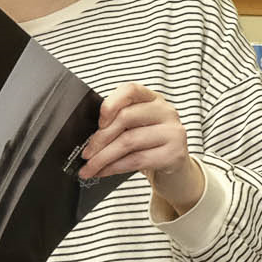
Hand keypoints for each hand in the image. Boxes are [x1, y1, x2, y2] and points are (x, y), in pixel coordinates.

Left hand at [82, 83, 201, 214]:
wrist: (175, 171)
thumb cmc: (150, 146)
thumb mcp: (136, 128)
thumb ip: (117, 124)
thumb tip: (88, 137)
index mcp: (153, 99)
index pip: (131, 90)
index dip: (111, 103)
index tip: (98, 122)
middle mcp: (166, 111)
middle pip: (126, 117)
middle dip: (100, 138)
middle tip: (86, 153)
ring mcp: (173, 132)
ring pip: (129, 141)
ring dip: (103, 157)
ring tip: (90, 167)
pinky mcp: (174, 154)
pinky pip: (137, 160)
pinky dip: (115, 167)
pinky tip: (104, 172)